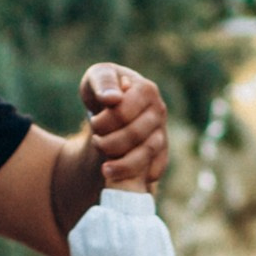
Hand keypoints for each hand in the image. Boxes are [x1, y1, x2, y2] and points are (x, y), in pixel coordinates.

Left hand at [79, 64, 166, 187]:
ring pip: (146, 154)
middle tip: (96, 141)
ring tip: (104, 168)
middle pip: (135, 134)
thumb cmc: (103, 90)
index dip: (104, 121)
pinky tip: (124, 178)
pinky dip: (140, 175)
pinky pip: (156, 168)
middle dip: (109, 142)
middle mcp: (159, 111)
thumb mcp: (96, 77)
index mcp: (146, 89)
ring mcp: (162, 132)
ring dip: (122, 164)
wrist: (109, 108)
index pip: (124, 112)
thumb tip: (113, 98)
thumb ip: (103, 82)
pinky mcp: (161, 152)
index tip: (93, 122)